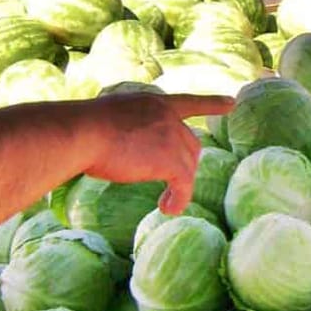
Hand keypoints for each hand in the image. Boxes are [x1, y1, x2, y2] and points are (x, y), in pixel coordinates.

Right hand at [79, 93, 234, 213]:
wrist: (80, 133)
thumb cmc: (78, 130)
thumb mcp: (106, 121)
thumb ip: (124, 132)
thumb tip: (116, 149)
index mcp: (152, 103)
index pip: (188, 102)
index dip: (211, 104)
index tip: (231, 102)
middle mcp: (168, 116)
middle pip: (190, 144)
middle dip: (184, 164)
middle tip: (173, 183)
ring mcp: (172, 136)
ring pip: (187, 166)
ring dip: (180, 186)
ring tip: (166, 203)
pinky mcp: (171, 160)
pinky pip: (184, 184)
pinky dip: (179, 198)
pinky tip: (168, 208)